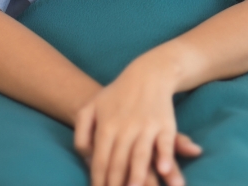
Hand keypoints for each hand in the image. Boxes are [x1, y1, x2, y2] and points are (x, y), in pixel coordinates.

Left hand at [74, 56, 201, 185]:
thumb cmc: (117, 95)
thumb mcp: (91, 107)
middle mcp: (125, 128)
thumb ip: (82, 133)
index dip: (98, 181)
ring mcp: (146, 126)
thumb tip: (85, 157)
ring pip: (140, 156)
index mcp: (106, 127)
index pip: (100, 161)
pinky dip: (165, 156)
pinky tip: (164, 169)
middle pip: (118, 163)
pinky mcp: (165, 124)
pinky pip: (165, 143)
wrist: (148, 73)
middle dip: (116, 185)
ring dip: (137, 176)